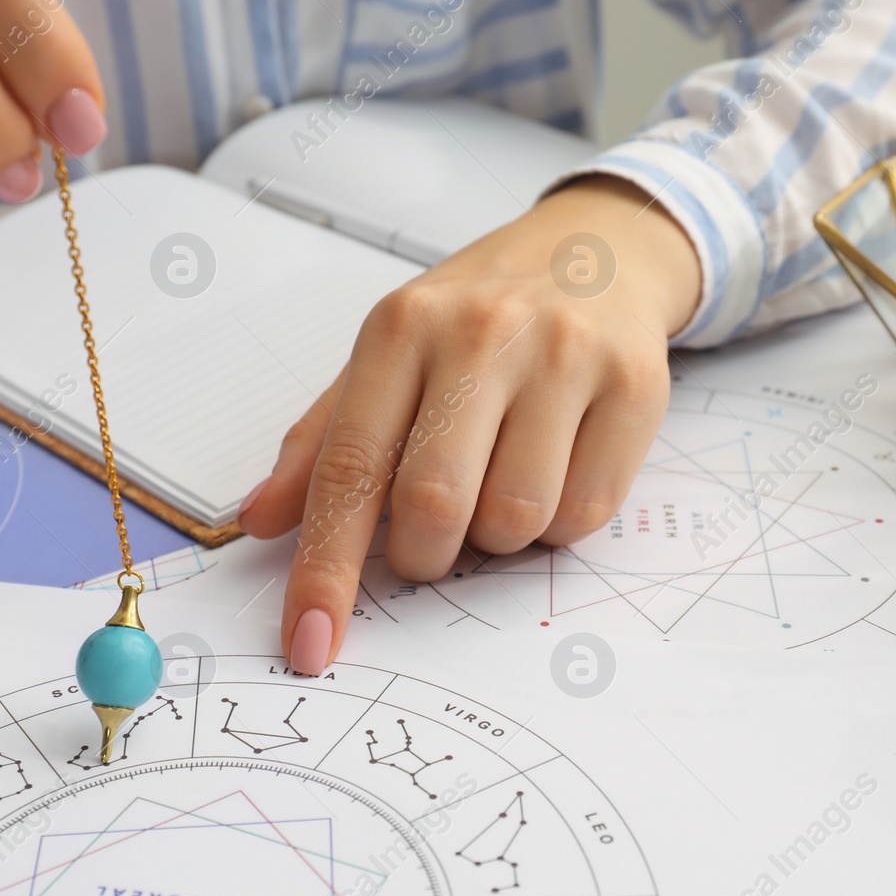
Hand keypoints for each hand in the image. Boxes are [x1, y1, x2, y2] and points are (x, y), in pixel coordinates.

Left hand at [236, 175, 701, 673]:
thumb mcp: (387, 358)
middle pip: (435, 505)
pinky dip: (559, 523)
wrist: (598, 251)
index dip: (326, 569)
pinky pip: (586, 515)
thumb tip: (259, 522)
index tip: (311, 644)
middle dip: (425, 555)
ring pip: (517, 520)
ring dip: (498, 538)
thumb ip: (322, 441)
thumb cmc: (475, 320)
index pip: (348, 468)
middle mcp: (482, 333)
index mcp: (400, 327)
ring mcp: (565, 357)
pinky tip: (555, 469)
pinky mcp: (636, 386)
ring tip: (501, 481)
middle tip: (433, 535)